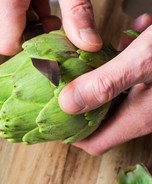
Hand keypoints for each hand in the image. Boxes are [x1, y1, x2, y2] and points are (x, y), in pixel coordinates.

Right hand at [0, 0, 101, 55]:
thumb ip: (76, 11)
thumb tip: (89, 45)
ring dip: (24, 23)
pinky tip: (35, 0)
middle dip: (29, 36)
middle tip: (51, 21)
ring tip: (44, 7)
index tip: (51, 40)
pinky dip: (18, 12)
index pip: (8, 45)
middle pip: (4, 37)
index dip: (31, 49)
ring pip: (1, 25)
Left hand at [58, 14, 151, 154]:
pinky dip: (128, 55)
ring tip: (97, 51)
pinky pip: (137, 73)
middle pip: (101, 117)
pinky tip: (136, 30)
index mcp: (137, 117)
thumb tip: (65, 104)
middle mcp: (144, 112)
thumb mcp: (141, 63)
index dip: (70, 136)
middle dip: (82, 99)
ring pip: (117, 91)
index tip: (50, 121)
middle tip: (63, 81)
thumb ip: (103, 84)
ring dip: (105, 72)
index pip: (93, 144)